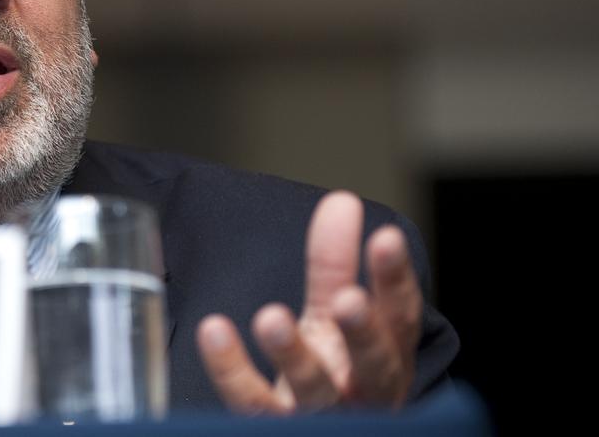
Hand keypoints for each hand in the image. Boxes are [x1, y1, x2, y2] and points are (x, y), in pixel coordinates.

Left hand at [195, 191, 421, 412]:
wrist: (318, 432)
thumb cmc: (332, 373)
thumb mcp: (334, 317)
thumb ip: (336, 264)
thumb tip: (342, 199)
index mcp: (386, 356)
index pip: (399, 316)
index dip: (394, 279)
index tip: (385, 238)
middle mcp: (363, 391)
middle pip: (374, 365)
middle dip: (363, 333)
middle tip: (348, 299)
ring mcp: (324, 417)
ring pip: (315, 392)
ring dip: (294, 357)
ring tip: (271, 318)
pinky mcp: (278, 429)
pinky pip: (254, 404)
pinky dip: (232, 371)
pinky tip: (214, 333)